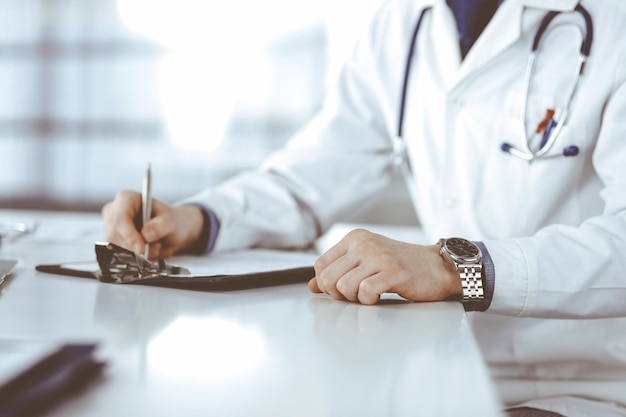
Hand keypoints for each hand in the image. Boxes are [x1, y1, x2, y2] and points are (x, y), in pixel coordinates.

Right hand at [102, 190, 203, 257]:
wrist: (171, 230)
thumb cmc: (169, 221)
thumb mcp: (171, 221)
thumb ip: (160, 226)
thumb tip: (146, 234)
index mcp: (127, 198)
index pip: (120, 218)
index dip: (129, 235)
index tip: (141, 249)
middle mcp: (114, 211)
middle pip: (115, 234)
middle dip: (135, 247)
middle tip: (155, 248)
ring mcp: (111, 227)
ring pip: (115, 246)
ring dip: (136, 253)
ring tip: (155, 247)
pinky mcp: (113, 241)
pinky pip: (118, 254)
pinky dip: (134, 257)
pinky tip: (147, 251)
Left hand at [308, 229, 460, 304]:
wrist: (437, 267)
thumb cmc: (402, 266)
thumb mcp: (366, 263)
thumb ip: (339, 271)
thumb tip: (312, 285)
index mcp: (355, 238)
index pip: (320, 265)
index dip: (326, 284)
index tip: (340, 290)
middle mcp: (364, 244)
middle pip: (328, 278)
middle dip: (338, 294)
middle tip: (356, 295)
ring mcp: (378, 256)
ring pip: (344, 286)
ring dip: (355, 299)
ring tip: (370, 294)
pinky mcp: (393, 271)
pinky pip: (365, 292)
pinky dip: (369, 301)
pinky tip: (379, 296)